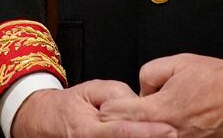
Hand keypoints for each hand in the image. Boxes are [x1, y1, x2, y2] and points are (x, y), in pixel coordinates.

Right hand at [11, 81, 177, 137]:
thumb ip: (116, 94)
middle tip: (175, 133)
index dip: (147, 132)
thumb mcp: (91, 89)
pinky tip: (153, 136)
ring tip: (167, 135)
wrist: (47, 124)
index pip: (123, 133)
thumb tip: (139, 103)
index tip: (170, 130)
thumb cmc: (71, 105)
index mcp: (89, 130)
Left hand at [98, 54, 222, 137]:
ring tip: (153, 120)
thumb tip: (142, 88)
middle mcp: (170, 133)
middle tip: (127, 116)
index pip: (117, 115)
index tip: (113, 105)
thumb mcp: (179, 63)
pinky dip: (166, 135)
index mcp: (162, 109)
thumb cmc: (221, 80)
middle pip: (130, 134)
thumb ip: (150, 73)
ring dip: (146, 131)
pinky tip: (169, 128)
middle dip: (125, 124)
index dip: (112, 107)